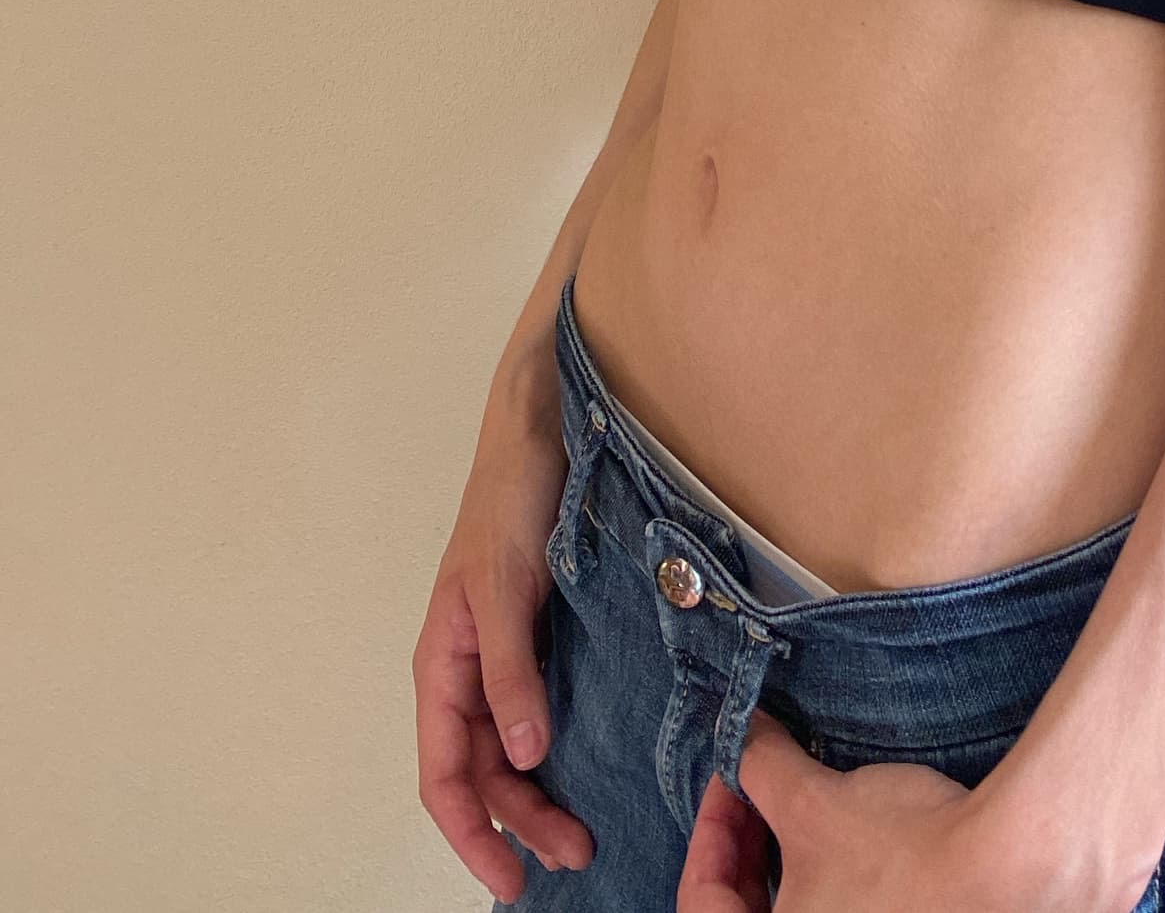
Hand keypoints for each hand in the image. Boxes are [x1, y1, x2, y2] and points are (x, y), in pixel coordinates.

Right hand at [412, 408, 595, 900]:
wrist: (545, 427)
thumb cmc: (511, 499)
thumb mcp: (504, 585)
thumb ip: (511, 670)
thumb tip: (527, 757)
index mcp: (443, 664)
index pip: (445, 774)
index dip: (471, 834)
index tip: (509, 880)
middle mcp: (470, 669)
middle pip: (485, 772)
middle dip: (519, 824)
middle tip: (575, 855)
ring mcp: (507, 654)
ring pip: (514, 749)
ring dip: (540, 796)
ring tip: (585, 830)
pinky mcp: (544, 635)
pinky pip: (543, 709)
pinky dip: (559, 749)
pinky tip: (590, 766)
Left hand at [675, 711, 1119, 912]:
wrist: (1004, 878)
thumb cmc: (905, 857)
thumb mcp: (815, 800)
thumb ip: (762, 765)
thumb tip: (742, 731)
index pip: (701, 902)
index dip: (709, 831)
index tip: (731, 782)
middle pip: (744, 912)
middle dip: (746, 850)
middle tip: (762, 796)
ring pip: (795, 910)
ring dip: (787, 869)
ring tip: (808, 814)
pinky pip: (837, 912)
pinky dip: (830, 886)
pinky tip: (853, 845)